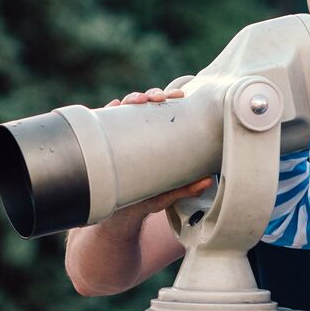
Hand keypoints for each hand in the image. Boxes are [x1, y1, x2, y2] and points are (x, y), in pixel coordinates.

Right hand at [99, 87, 212, 223]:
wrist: (119, 215)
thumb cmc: (146, 198)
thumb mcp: (167, 193)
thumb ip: (186, 188)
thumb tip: (207, 182)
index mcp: (154, 138)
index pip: (162, 110)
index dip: (170, 97)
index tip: (179, 96)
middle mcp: (136, 132)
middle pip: (144, 104)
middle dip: (151, 94)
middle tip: (159, 98)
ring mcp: (117, 136)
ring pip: (123, 109)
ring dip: (131, 99)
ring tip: (138, 100)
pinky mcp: (102, 144)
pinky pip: (102, 124)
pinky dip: (107, 111)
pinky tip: (113, 106)